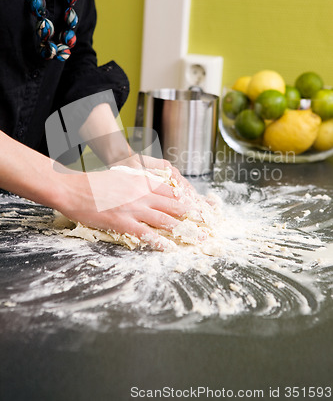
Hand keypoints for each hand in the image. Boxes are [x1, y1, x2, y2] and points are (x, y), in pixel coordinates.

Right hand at [57, 166, 188, 250]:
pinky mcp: (124, 222)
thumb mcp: (122, 175)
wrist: (74, 189)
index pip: (173, 190)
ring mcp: (134, 208)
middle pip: (176, 205)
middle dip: (194, 215)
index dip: (189, 200)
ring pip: (166, 220)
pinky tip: (171, 248)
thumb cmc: (96, 182)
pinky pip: (147, 234)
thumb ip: (139, 181)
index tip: (201, 207)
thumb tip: (153, 187)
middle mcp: (143, 193)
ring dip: (185, 230)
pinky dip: (161, 242)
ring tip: (198, 237)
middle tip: (208, 223)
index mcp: (143, 180)